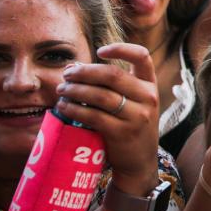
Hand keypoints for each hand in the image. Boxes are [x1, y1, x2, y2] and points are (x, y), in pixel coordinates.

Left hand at [55, 43, 160, 192]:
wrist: (140, 162)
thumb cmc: (129, 126)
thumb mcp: (130, 103)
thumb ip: (106, 85)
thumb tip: (72, 68)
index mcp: (149, 85)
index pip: (142, 57)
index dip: (121, 48)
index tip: (100, 51)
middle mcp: (148, 97)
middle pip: (112, 75)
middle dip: (84, 72)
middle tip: (66, 75)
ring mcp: (137, 116)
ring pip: (100, 95)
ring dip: (75, 90)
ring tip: (61, 91)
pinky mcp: (123, 133)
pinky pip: (94, 116)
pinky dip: (75, 109)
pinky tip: (64, 107)